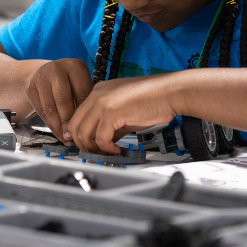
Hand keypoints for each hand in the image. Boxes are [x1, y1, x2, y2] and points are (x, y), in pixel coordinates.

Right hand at [24, 58, 92, 142]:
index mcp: (75, 66)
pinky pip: (41, 110)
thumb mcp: (81, 84)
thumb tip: (85, 126)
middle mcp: (57, 68)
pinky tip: (57, 132)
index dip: (83, 112)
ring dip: (58, 126)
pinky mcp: (30, 87)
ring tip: (65, 138)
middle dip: (68, 122)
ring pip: (50, 107)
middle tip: (73, 136)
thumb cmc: (70, 82)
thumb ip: (85, 100)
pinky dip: (50, 124)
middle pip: (63, 100)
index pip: (81, 93)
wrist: (46, 73)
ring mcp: (41, 76)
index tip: (85, 127)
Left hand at [65, 73, 181, 153]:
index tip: (86, 147)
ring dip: (94, 149)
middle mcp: (97, 95)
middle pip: (75, 126)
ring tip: (107, 153)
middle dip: (82, 145)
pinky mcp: (112, 112)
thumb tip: (103, 141)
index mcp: (99, 92)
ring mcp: (103, 102)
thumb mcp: (125, 111)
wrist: (171, 93)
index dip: (79, 136)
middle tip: (95, 154)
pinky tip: (117, 150)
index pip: (77, 117)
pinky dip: (107, 149)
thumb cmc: (154, 100)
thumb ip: (111, 124)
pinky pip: (100, 138)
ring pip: (83, 133)